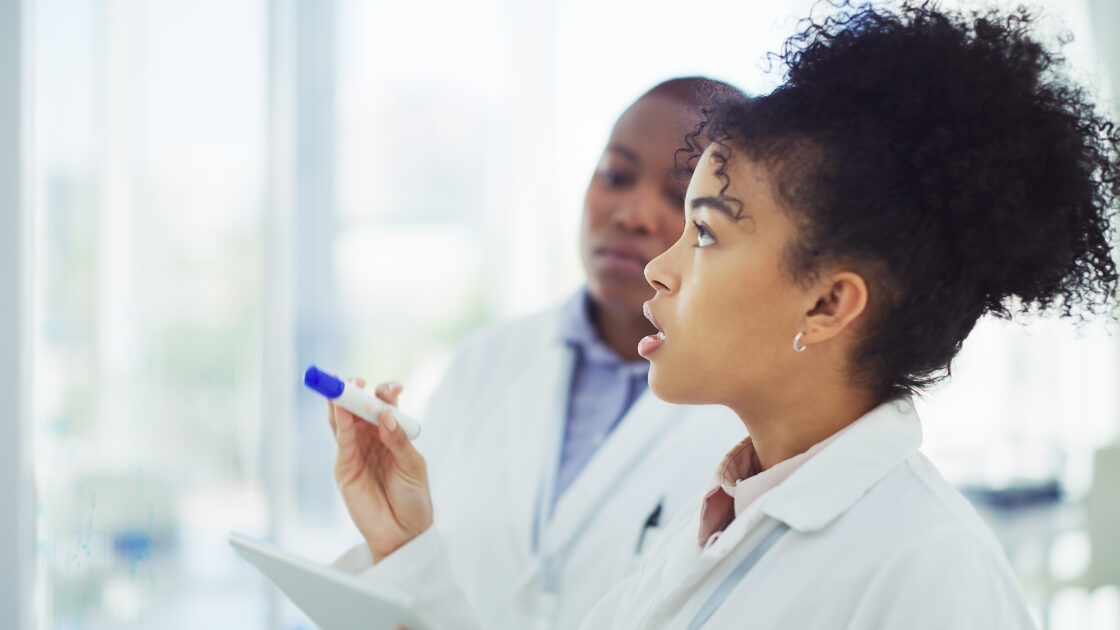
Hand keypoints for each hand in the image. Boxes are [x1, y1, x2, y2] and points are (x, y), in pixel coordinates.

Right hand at [328, 379, 432, 562]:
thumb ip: (398, 441)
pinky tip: (340, 410)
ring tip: (341, 386)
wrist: (403, 533)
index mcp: (392, 433)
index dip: (386, 393)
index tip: (394, 388)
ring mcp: (355, 451)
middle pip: (358, 407)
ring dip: (340, 402)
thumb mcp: (413, 466)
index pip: (385, 405)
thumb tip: (386, 415)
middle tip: (355, 380)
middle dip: (355, 390)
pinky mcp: (344, 467)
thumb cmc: (414, 498)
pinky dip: (339, 423)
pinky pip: (341, 441)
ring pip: (343, 420)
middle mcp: (371, 438)